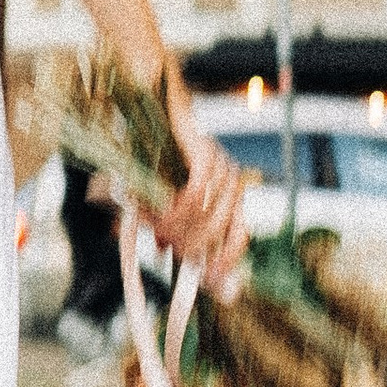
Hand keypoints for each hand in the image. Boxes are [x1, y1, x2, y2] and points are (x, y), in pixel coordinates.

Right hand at [158, 72, 248, 293]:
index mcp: (228, 194)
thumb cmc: (150, 155)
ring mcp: (222, 166)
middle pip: (221, 228)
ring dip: (181, 229)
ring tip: (157, 234)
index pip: (239, 235)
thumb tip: (173, 258)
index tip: (211, 280)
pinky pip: (199, 191)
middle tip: (165, 250)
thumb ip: (172, 228)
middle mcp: (232, 181)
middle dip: (192, 245)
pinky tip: (163, 216)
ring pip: (209, 213)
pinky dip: (180, 209)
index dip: (227, 259)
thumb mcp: (161, 198)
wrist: (147, 106)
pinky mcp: (207, 152)